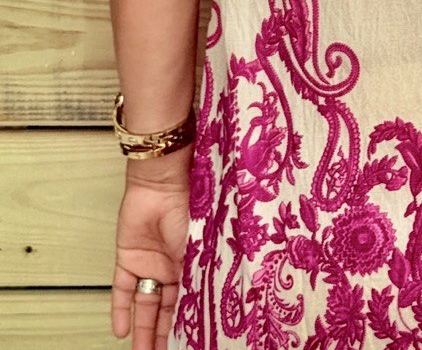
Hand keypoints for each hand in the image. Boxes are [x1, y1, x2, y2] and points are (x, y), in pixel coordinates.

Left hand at [112, 176, 189, 347]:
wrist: (163, 185)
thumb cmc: (189, 208)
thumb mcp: (200, 247)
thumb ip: (198, 275)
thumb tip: (203, 307)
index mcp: (192, 263)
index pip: (187, 301)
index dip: (186, 323)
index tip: (189, 341)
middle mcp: (170, 268)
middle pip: (165, 309)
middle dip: (162, 335)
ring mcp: (148, 265)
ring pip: (144, 306)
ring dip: (142, 331)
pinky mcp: (127, 259)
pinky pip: (122, 291)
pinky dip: (120, 311)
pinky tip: (120, 332)